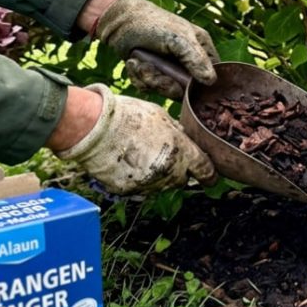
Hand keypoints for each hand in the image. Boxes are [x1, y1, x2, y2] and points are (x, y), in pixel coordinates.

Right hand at [53, 84, 216, 193]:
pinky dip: (138, 179)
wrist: (95, 127)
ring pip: (162, 186)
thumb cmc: (128, 115)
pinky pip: (140, 188)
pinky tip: (127, 162)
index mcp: (181, 151)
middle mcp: (169, 171)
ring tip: (142, 155)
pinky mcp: (130, 190)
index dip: (210, 175)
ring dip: (159, 176)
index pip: (205, 171)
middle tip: (167, 157)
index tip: (211, 177)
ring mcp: (149, 183)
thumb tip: (184, 138)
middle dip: (180, 172)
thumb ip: (176, 132)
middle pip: (182, 180)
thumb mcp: (161, 116)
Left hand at [95, 0, 218, 97]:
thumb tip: (211, 81)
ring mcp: (170, 69)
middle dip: (165, 83)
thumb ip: (195, 59)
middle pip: (185, 89)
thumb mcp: (177, 39)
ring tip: (139, 64)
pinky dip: (138, 78)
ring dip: (149, 79)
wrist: (119, 22)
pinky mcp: (153, 74)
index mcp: (201, 49)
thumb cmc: (152, 23)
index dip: (198, 85)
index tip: (182, 82)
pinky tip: (133, 63)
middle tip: (150, 70)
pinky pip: (150, 88)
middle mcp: (187, 61)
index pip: (211, 76)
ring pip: (166, 90)